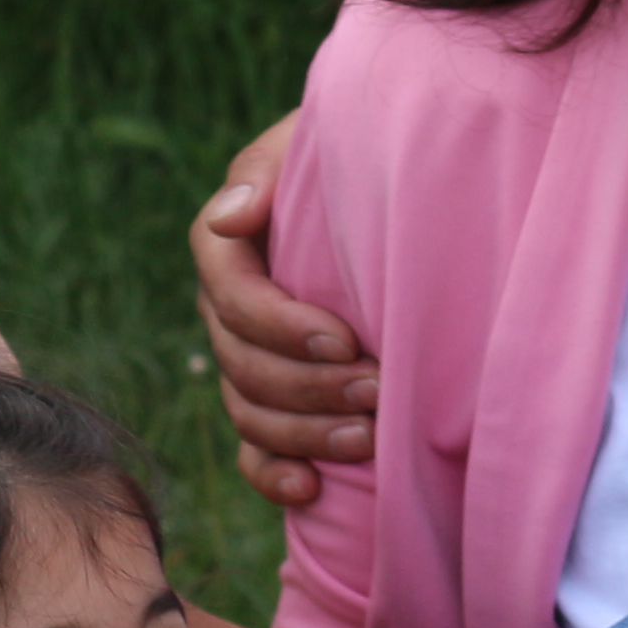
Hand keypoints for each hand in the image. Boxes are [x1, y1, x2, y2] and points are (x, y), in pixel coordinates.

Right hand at [194, 111, 375, 508]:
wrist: (399, 175)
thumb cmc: (363, 150)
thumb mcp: (319, 138)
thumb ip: (271, 168)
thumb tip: (229, 218)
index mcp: (228, 244)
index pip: (232, 295)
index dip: (280, 324)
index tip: (345, 337)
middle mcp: (228, 306)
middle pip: (243, 363)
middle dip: (309, 386)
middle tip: (378, 392)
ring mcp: (247, 357)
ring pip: (250, 411)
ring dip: (304, 434)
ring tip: (370, 440)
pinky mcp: (274, 398)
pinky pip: (254, 451)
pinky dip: (275, 474)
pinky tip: (312, 489)